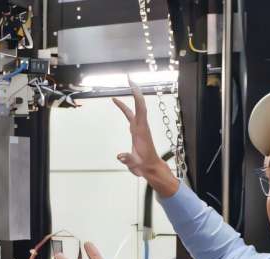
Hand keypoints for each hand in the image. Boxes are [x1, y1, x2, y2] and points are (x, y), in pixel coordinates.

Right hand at [113, 80, 178, 196]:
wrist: (151, 169)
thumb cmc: (144, 165)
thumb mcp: (135, 164)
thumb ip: (128, 159)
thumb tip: (120, 156)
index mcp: (141, 130)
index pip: (140, 109)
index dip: (136, 96)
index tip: (132, 84)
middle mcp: (141, 126)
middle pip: (139, 105)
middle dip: (134, 91)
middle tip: (129, 78)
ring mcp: (139, 128)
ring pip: (134, 109)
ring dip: (129, 97)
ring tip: (123, 86)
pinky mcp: (136, 131)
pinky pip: (130, 115)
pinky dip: (124, 108)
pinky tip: (118, 104)